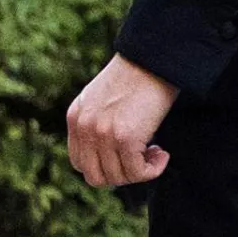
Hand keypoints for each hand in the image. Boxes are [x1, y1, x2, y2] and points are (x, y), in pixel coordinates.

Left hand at [66, 53, 178, 187]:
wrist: (152, 59)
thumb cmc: (135, 78)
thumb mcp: (102, 100)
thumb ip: (96, 124)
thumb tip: (108, 159)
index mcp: (75, 117)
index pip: (80, 163)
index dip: (105, 167)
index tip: (125, 157)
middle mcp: (84, 127)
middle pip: (96, 177)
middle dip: (121, 174)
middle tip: (140, 157)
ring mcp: (102, 133)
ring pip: (118, 178)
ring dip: (140, 171)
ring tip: (154, 149)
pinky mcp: (125, 138)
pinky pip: (138, 173)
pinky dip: (154, 169)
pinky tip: (162, 152)